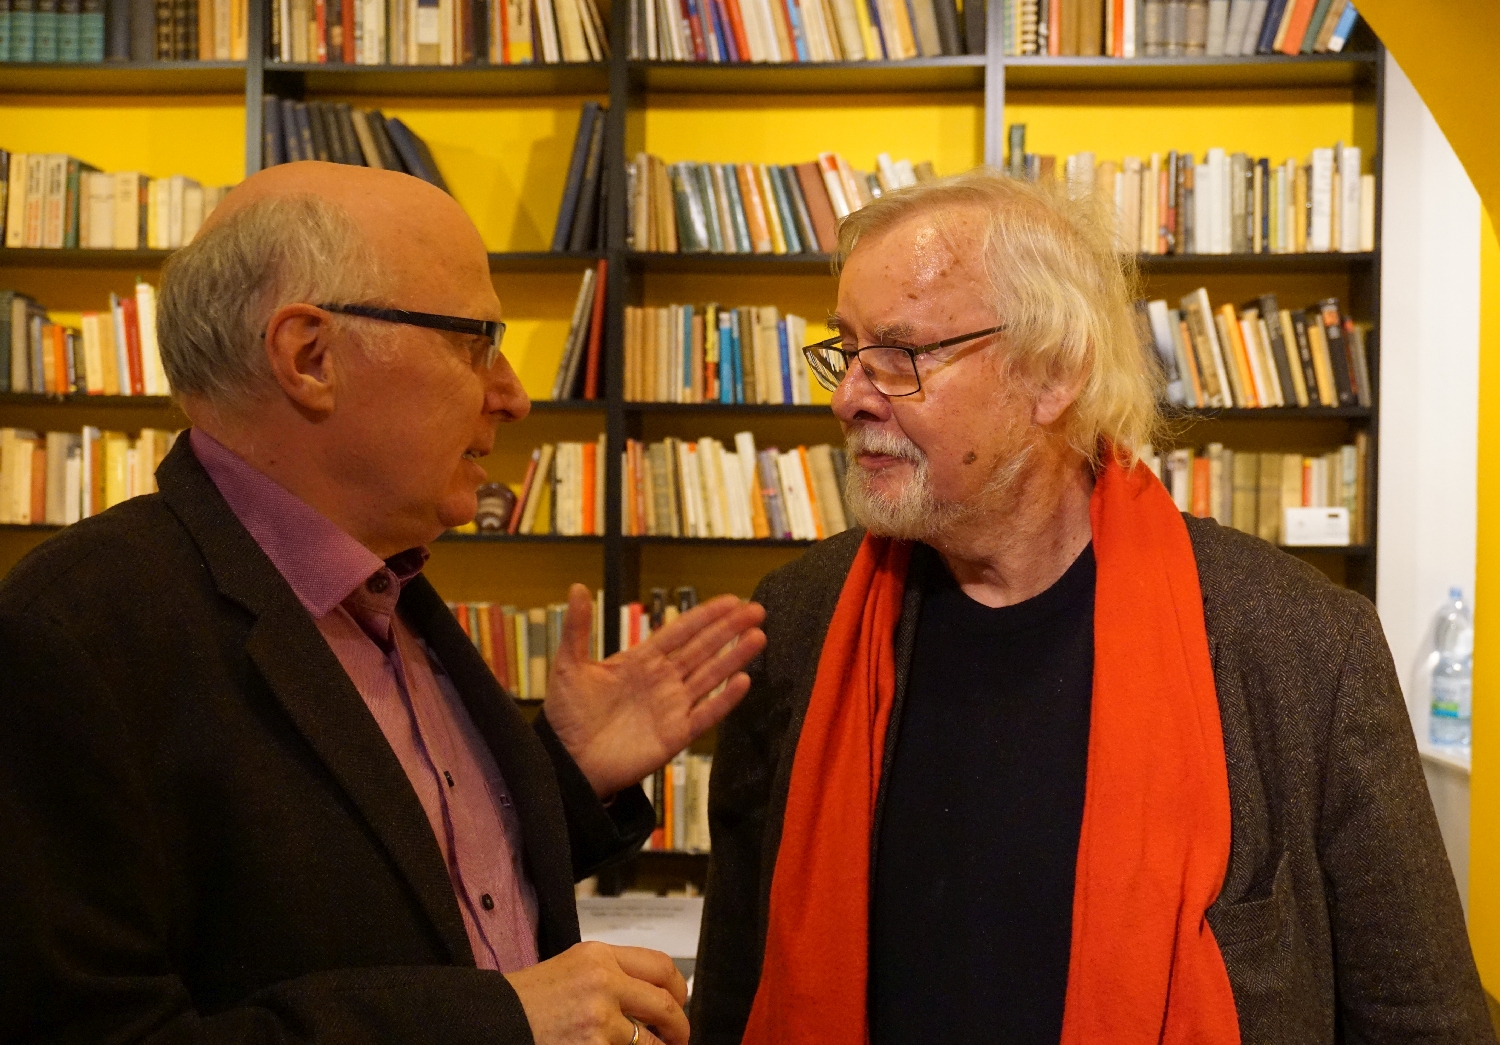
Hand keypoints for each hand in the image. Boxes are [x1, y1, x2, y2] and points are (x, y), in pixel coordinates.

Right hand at [506, 942, 687, 1044]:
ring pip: (652, 1040)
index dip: (679, 987)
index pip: (660, 965)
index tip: (680, 1001)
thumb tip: (649, 997)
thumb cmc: (528, 1001)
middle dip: (679, 1027)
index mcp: (598, 955)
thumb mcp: (572, 970)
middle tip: (679, 1038)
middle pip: (666, 1003)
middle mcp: (603, 981)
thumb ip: (610, 976)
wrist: (494, 1020)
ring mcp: (600, 1018)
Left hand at [545, 584, 766, 797]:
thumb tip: (577, 587)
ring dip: (734, 657)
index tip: (729, 600)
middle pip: (702, 649)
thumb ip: (577, 628)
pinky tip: (743, 680)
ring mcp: (672, 707)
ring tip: (758, 636)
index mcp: (640, 662)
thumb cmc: (566, 717)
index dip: (705, 616)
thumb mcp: (568, 666)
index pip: (679, 632)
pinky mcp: (675, 735)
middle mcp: (662, 681)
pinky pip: (706, 714)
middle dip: (729, 629)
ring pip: (710, 676)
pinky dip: (725, 699)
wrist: (567, 763)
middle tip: (756, 609)